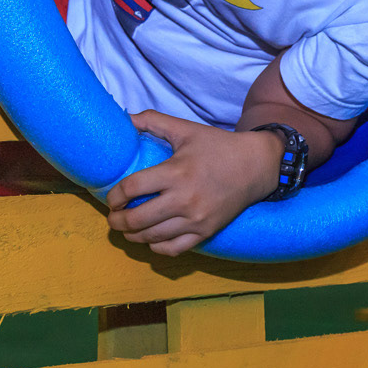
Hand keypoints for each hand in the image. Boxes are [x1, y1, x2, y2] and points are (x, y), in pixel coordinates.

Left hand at [105, 111, 282, 255]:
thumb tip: (126, 118)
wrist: (255, 166)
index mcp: (176, 172)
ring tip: (126, 229)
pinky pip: (173, 249)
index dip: (115, 196)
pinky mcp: (205, 232)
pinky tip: (150, 238)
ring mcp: (195, 219)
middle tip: (113, 217)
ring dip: (132, 235)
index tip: (112, 198)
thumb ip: (154, 121)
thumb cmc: (217, 146)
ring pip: (151, 237)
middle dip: (117, 220)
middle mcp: (184, 199)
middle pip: (137, 218)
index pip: (132, 188)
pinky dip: (156, 247)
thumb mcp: (186, 129)